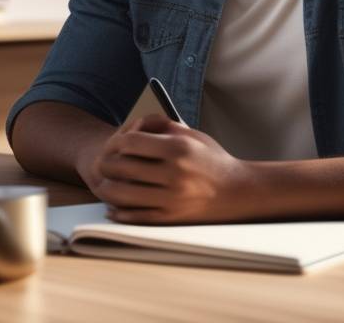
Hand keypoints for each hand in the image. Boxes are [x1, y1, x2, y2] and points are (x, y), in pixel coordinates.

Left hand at [90, 114, 259, 223]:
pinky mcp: (170, 218)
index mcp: (178, 148)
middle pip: (121, 167)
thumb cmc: (212, 160)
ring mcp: (171, 198)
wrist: (237, 191)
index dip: (118, 141)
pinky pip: (134, 216)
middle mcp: (174, 173)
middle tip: (106, 163)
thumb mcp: (193, 135)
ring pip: (121, 194)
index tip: (117, 144)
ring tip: (106, 183)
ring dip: (108, 188)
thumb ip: (163, 126)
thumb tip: (134, 125)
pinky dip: (118, 212)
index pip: (131, 142)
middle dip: (108, 163)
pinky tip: (113, 207)